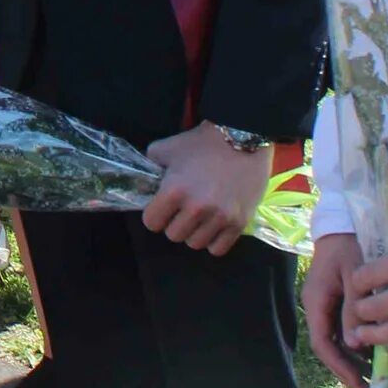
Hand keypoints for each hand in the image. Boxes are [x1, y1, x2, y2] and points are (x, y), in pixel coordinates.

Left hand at [141, 123, 273, 256]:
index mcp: (174, 190)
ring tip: (199, 217)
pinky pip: (218, 249)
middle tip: (182, 210)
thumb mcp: (168, 148)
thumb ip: (152, 165)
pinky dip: (213, 241)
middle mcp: (196, 207)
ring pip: (195, 244)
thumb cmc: (201, 143)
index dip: (154, 215)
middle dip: (174, 223)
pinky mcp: (239, 223)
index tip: (162, 208)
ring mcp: (219, 217)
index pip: (152, 222)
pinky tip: (213, 226)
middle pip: (173, 235)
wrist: (243, 138)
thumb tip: (144, 183)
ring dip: (194, 232)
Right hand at [301, 234, 366, 387]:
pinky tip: (374, 354)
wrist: (342, 222)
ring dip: (353, 361)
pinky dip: (357, 346)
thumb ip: (354, 309)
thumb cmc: (349, 245)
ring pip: (336, 342)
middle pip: (329, 349)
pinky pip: (342, 330)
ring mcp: (325, 305)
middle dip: (348, 371)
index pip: (323, 345)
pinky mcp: (335, 302)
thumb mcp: (355, 277)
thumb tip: (356, 345)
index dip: (341, 368)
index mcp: (316, 302)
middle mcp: (317, 308)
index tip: (361, 385)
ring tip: (375, 378)